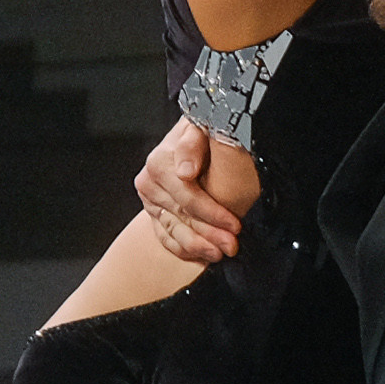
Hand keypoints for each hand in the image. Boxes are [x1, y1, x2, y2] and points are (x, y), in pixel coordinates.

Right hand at [137, 117, 241, 264]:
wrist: (193, 134)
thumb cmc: (203, 130)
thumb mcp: (202, 126)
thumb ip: (193, 143)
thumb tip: (186, 171)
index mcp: (160, 162)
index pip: (188, 197)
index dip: (213, 214)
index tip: (235, 225)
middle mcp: (150, 182)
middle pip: (182, 217)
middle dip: (210, 234)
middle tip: (232, 246)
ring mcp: (150, 200)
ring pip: (174, 231)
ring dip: (198, 247)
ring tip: (220, 254)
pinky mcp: (153, 212)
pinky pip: (165, 237)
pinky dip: (184, 250)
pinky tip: (202, 257)